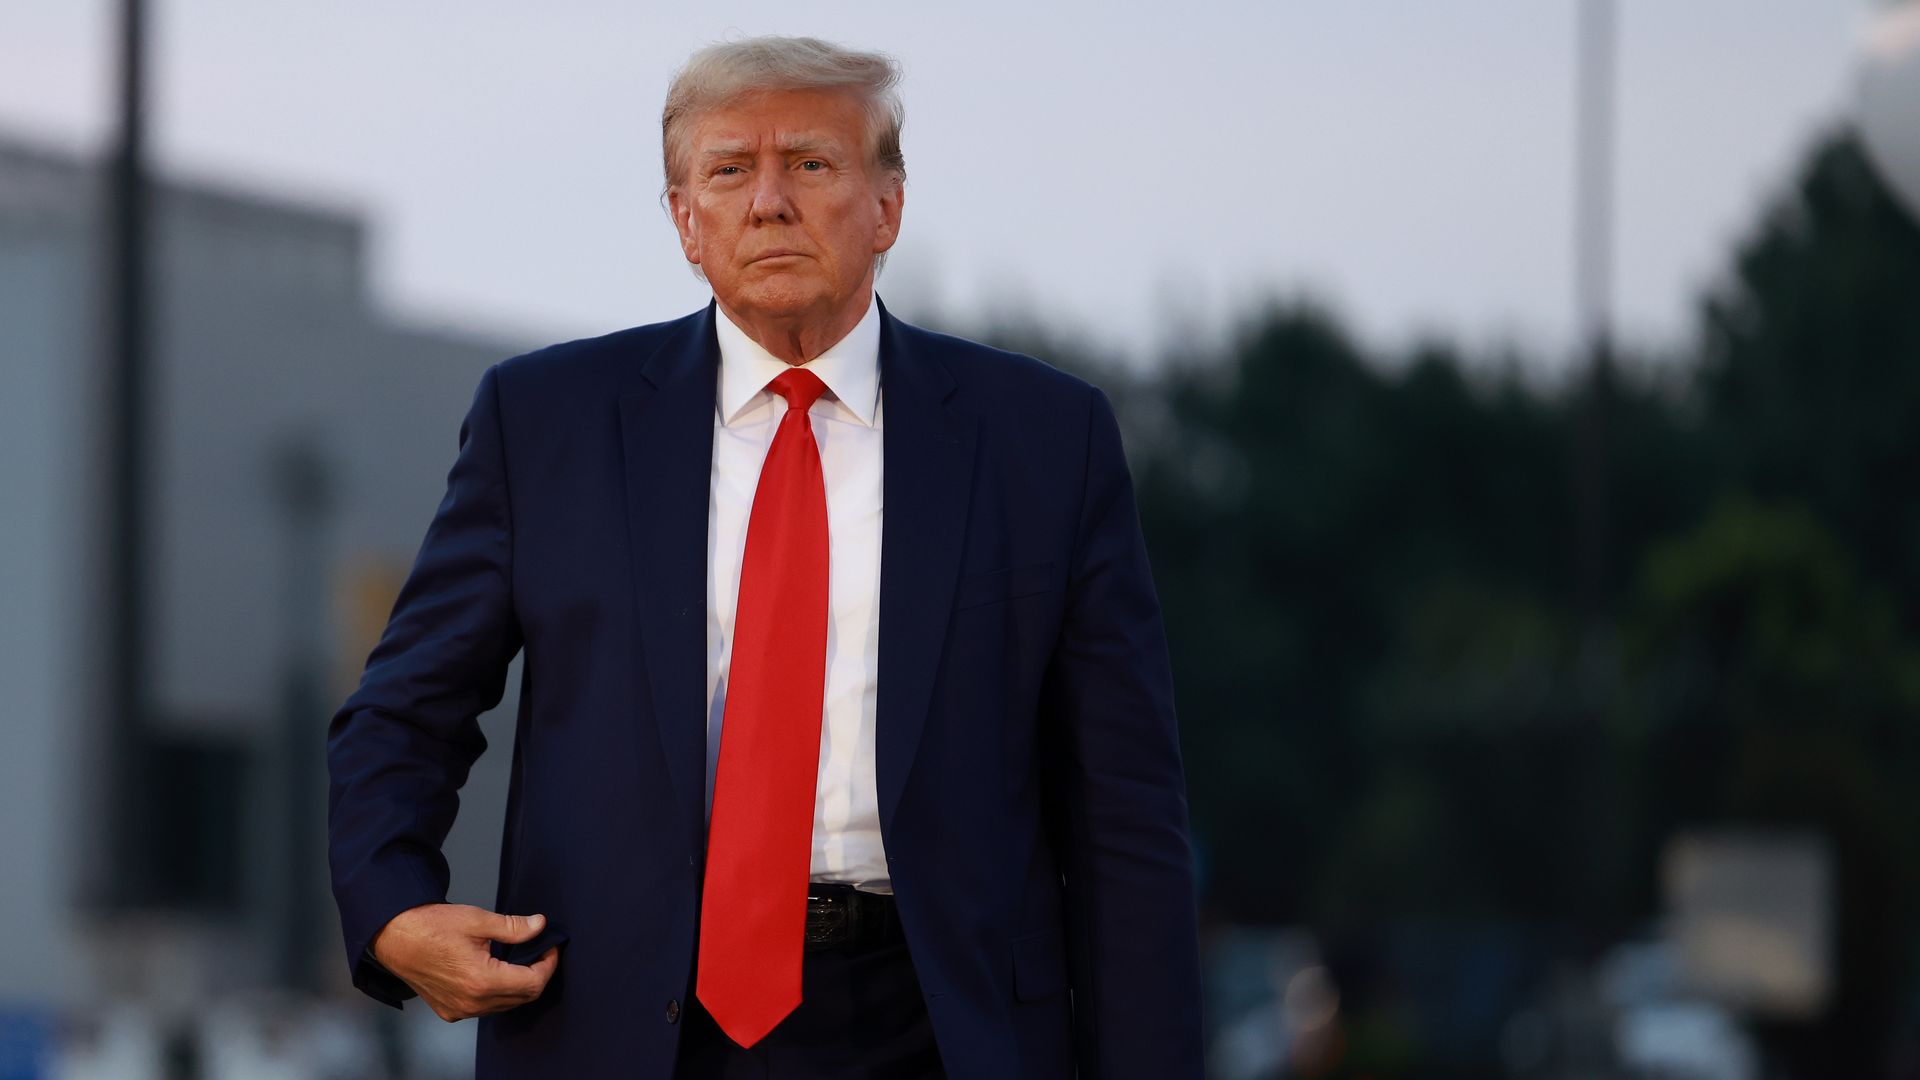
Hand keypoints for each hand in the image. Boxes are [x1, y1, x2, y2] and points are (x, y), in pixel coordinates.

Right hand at [370, 903, 559, 1021]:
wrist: (395, 937)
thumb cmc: (431, 926)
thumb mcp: (477, 920)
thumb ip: (513, 928)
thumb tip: (540, 926)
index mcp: (481, 981)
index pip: (533, 983)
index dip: (548, 965)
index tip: (550, 947)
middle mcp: (471, 1002)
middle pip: (522, 997)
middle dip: (536, 975)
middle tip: (539, 951)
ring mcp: (459, 1010)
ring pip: (505, 1005)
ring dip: (518, 985)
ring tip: (517, 960)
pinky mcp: (450, 1011)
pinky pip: (485, 1008)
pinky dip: (498, 993)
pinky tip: (495, 972)